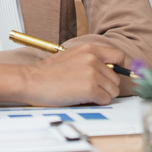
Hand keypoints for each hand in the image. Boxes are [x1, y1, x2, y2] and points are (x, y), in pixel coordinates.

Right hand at [0, 43, 124, 106]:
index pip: (119, 56)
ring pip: (112, 90)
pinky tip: (83, 99)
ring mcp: (92, 73)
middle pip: (116, 78)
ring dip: (102, 96)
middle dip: (107, 87)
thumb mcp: (73, 56)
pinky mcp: (90, 88)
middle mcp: (94, 58)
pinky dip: (97, 103)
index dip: (119, 69)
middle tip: (92, 90)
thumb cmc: (49, 72)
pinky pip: (105, 100)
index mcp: (90, 48)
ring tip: (85, 94)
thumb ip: (91, 59)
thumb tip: (108, 69)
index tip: (114, 77)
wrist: (32, 80)